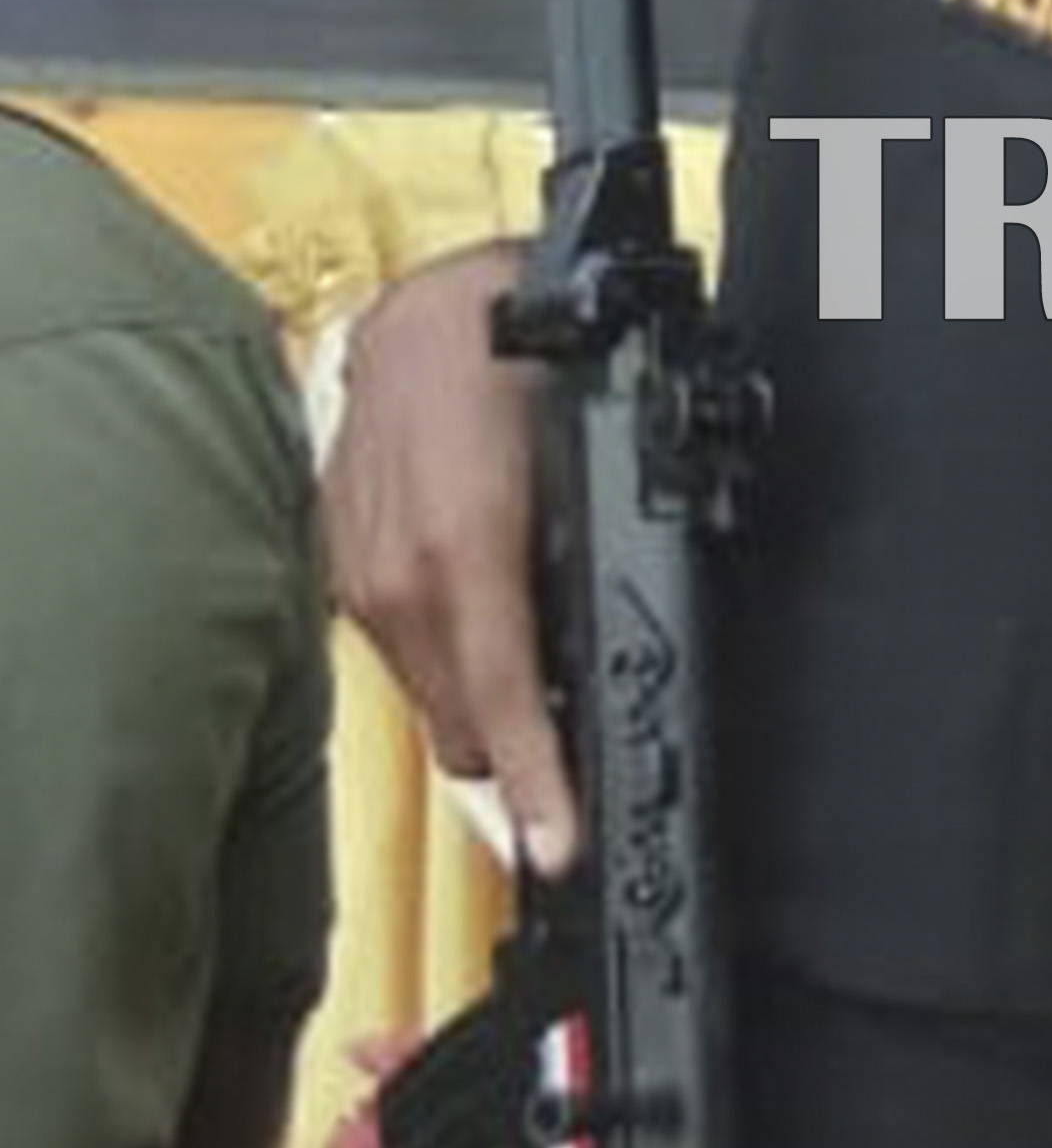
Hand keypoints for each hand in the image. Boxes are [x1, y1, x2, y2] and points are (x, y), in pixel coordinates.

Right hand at [325, 239, 577, 872]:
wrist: (434, 300)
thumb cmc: (527, 359)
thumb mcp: (596, 460)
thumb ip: (605, 557)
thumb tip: (613, 649)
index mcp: (466, 555)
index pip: (502, 706)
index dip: (538, 788)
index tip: (558, 847)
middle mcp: (399, 578)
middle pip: (462, 724)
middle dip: (521, 755)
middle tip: (580, 764)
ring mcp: (359, 574)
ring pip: (430, 693)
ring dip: (483, 707)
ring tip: (545, 697)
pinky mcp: (341, 561)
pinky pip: (402, 647)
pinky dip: (449, 657)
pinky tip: (491, 631)